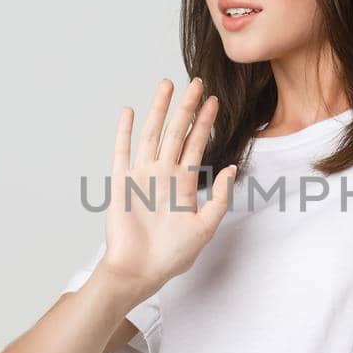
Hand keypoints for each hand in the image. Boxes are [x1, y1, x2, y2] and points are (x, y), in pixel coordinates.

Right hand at [98, 78, 235, 300]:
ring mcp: (141, 177)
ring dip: (158, 110)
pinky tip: (130, 112)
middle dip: (187, 107)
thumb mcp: (205, 227)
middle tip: (197, 81)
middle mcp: (163, 175)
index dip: (205, 122)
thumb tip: (230, 169)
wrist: (140, 271)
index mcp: (183, 184)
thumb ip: (218, 198)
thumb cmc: (172, 255)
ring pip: (152, 135)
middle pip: (176, 132)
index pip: (196, 144)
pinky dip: (126, 132)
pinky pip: (123, 153)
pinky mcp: (121, 184)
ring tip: (167, 85)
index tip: (214, 100)